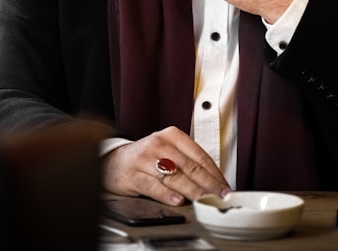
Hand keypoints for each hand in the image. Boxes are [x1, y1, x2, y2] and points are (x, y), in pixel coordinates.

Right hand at [101, 126, 230, 204]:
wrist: (113, 162)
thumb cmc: (145, 159)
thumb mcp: (167, 152)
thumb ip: (187, 163)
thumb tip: (214, 182)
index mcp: (172, 136)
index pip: (199, 155)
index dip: (215, 173)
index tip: (225, 187)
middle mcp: (159, 144)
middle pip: (190, 167)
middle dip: (209, 184)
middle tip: (220, 197)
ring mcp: (146, 159)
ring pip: (175, 177)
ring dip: (193, 191)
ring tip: (205, 201)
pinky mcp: (134, 175)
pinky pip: (154, 186)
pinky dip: (167, 195)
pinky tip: (178, 201)